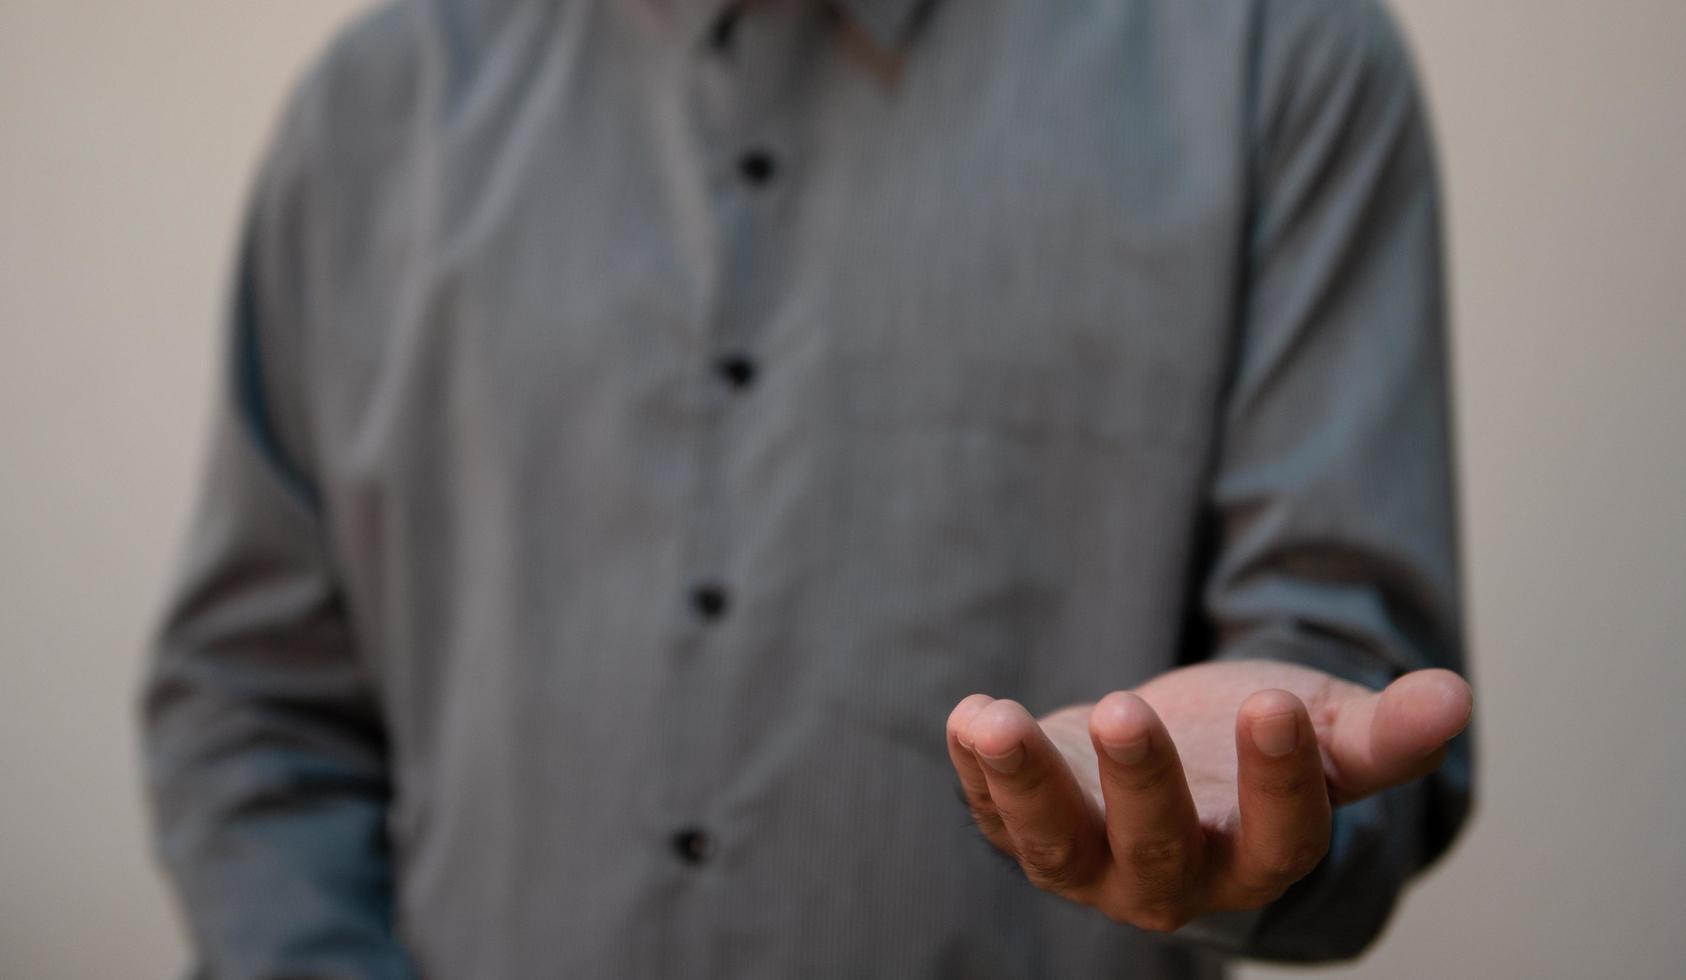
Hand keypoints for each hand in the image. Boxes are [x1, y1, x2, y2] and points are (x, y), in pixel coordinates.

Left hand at [945, 660, 1470, 931]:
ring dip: (1025, 786)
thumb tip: (1455, 695)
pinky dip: (974, 771)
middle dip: (1139, 785)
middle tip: (1126, 708)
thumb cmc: (1251, 744)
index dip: (1280, 781)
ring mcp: (1089, 863)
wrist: (1173, 756)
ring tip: (996, 719)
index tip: (1275, 703)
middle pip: (1156, 849)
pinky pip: (993, 816)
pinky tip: (970, 715)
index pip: (1280, 839)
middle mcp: (1171, 876)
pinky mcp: (1024, 831)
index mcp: (1259, 855)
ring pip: (1054, 847)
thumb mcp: (1322, 730)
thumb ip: (1381, 729)